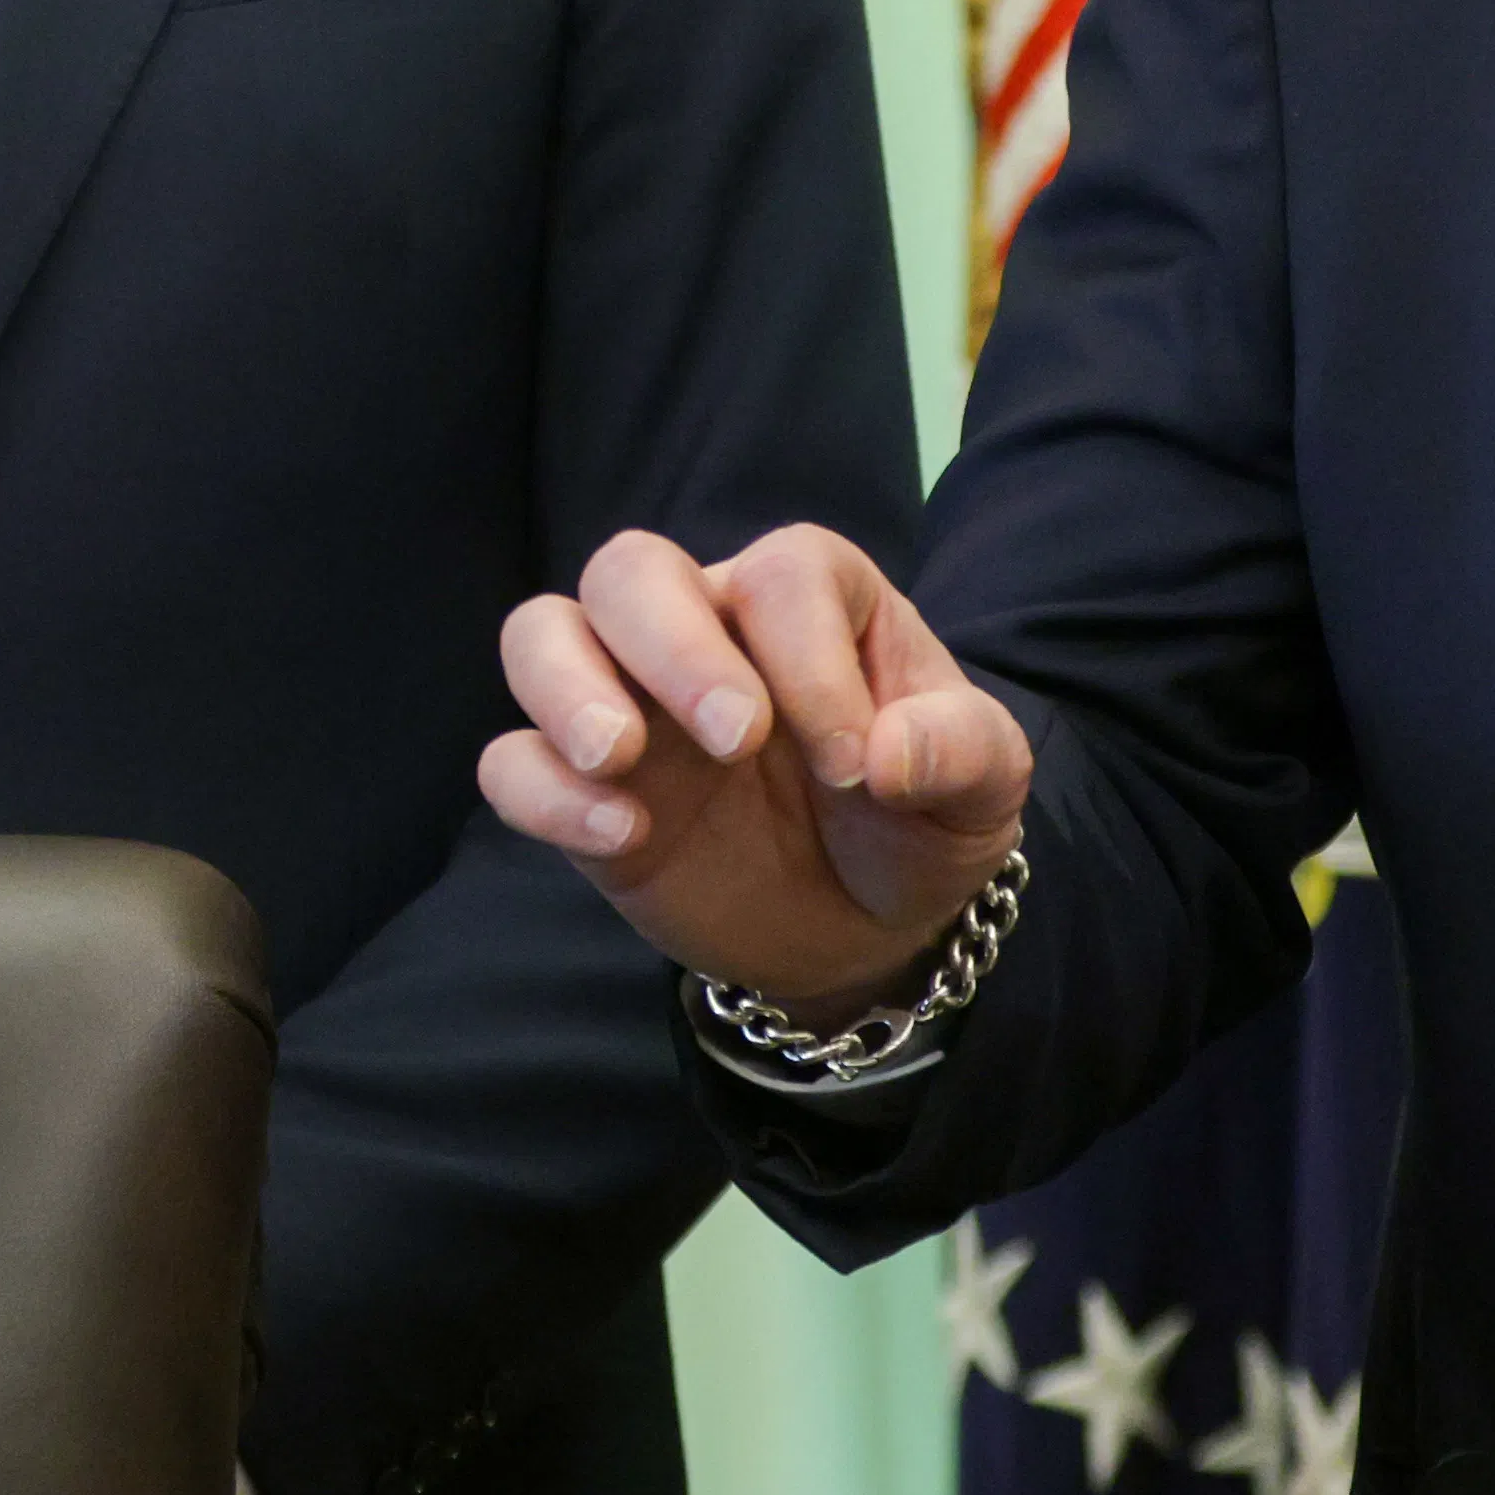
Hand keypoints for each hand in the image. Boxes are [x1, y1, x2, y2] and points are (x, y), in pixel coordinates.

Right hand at [477, 524, 1030, 1022]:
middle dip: (673, 645)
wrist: (867, 924)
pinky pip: (512, 761)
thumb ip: (962, 752)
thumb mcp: (982, 790)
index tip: (855, 766)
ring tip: (621, 757)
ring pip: (542, 633)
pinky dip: (544, 792)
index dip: (812, 661)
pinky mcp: (581, 787)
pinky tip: (619, 837)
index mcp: (807, 600)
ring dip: (567, 686)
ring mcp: (629, 704)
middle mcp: (703, 629)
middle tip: (738, 740)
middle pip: (634, 570)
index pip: (781, 578)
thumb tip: (889, 753)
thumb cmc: (919, 821)